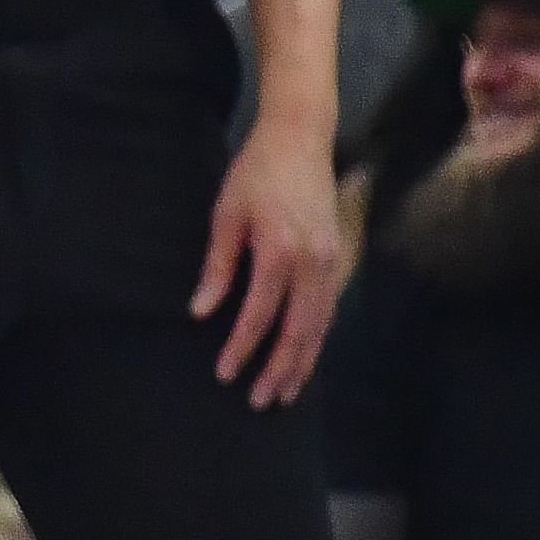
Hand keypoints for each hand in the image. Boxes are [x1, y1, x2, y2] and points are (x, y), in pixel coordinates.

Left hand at [196, 116, 346, 407]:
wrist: (301, 138)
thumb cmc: (255, 173)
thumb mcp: (226, 214)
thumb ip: (217, 266)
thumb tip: (200, 311)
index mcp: (280, 251)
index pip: (259, 314)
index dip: (242, 348)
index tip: (225, 374)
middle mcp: (314, 262)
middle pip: (299, 330)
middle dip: (280, 369)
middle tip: (260, 401)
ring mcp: (332, 260)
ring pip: (320, 325)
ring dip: (303, 362)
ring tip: (286, 394)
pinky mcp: (338, 257)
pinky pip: (328, 309)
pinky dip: (317, 338)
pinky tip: (304, 358)